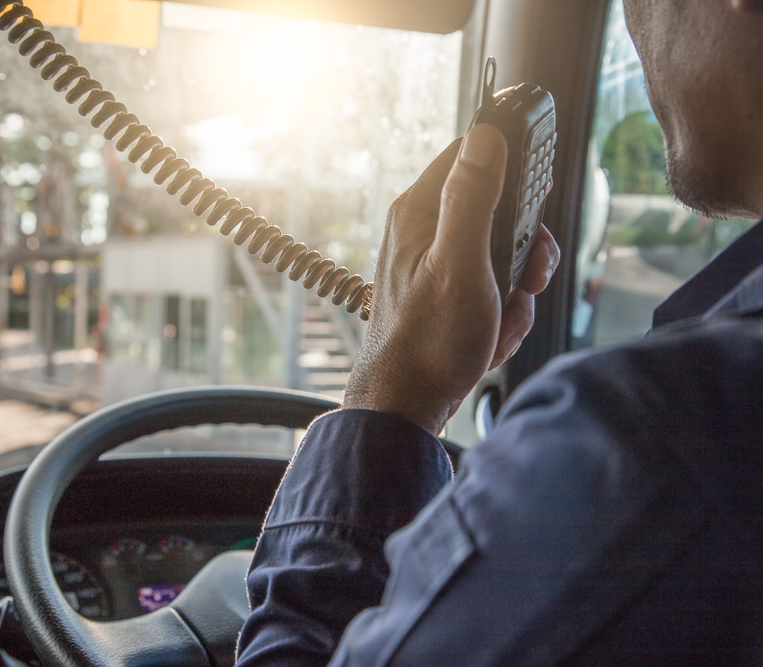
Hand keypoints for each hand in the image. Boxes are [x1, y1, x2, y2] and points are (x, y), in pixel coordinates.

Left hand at [343, 124, 560, 433]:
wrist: (407, 405)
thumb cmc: (427, 341)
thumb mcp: (460, 263)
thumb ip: (472, 198)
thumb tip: (485, 136)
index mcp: (420, 212)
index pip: (471, 155)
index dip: (512, 169)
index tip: (536, 198)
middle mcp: (424, 233)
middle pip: (498, 211)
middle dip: (524, 251)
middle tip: (525, 279)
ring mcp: (436, 266)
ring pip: (503, 256)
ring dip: (515, 293)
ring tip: (499, 319)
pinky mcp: (446, 297)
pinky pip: (494, 291)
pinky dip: (502, 316)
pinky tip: (490, 338)